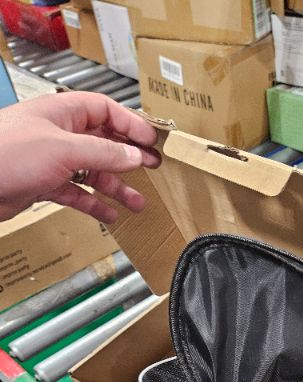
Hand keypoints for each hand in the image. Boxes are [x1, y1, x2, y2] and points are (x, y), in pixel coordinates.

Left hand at [0, 91, 160, 223]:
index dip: (131, 125)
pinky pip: (77, 193)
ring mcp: (51, 159)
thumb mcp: (64, 149)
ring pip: (93, 172)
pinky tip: (109, 214)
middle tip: (153, 169)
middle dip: (128, 158)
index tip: (151, 142)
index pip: (106, 111)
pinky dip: (94, 204)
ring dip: (116, 187)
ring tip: (137, 202)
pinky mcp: (43, 183)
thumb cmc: (5, 153)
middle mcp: (59, 134)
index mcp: (63, 113)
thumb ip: (103, 152)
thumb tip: (134, 155)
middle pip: (103, 142)